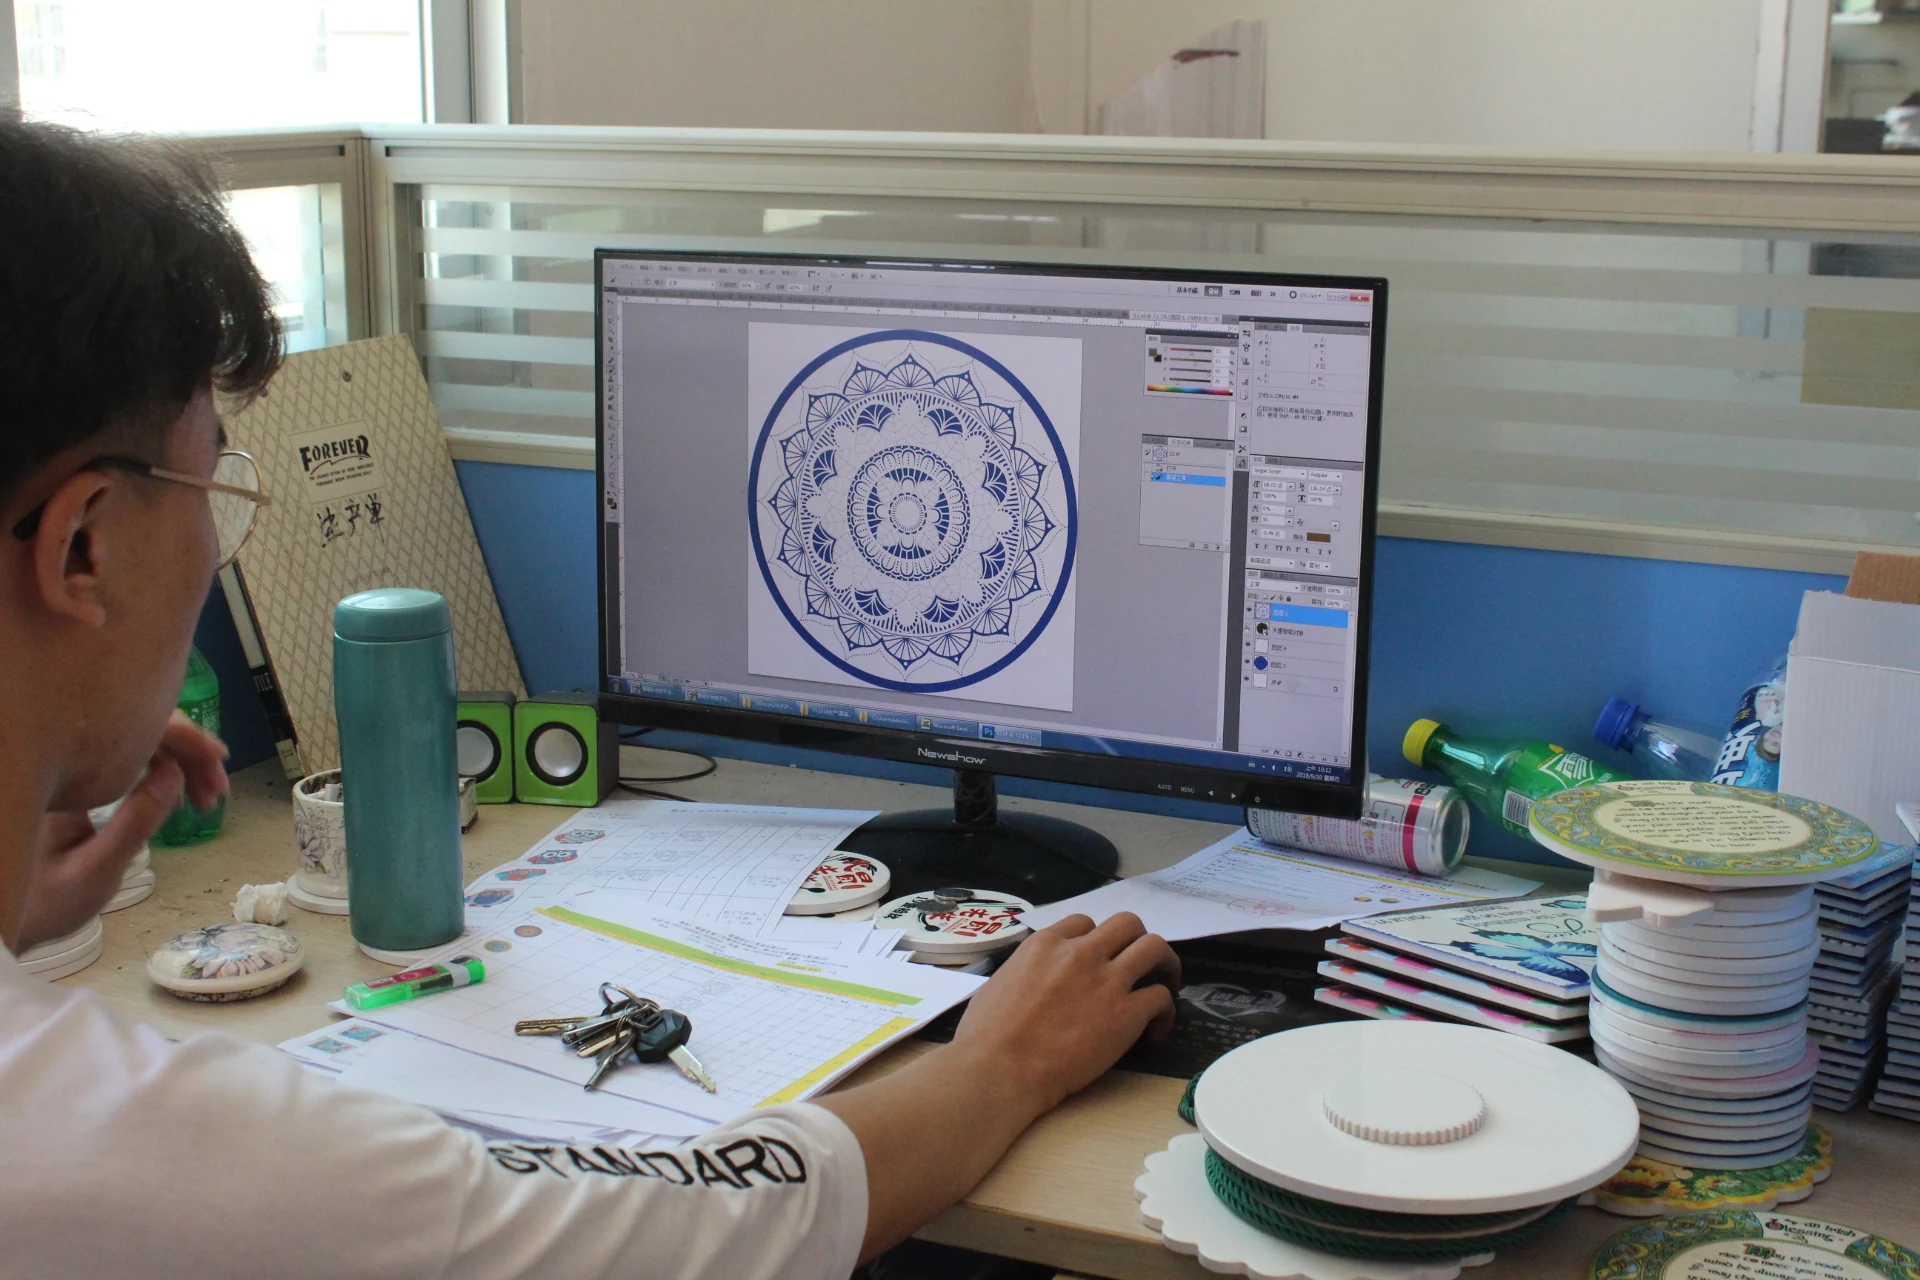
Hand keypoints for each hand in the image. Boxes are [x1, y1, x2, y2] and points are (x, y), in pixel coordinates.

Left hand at [15, 712, 226, 950]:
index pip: (135, 731)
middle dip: (190, 751)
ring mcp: (74, 765)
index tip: (218, 763)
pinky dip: (165, 767)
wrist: (8, 916)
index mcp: (61, 776)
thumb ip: (134, 823)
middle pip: (143, 726)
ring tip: (209, 797)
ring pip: (141, 737)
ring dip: (183, 760)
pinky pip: (131, 753)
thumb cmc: (45, 903)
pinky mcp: (80, 775)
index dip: (184, 738)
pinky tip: (182, 790)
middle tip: (219, 790)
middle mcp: (65, 758)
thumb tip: (173, 774)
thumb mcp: (94, 872)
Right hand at [950, 911, 1178, 1113]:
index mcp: (1047, 944)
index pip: (1085, 922)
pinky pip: (1161, 999)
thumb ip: (1024, 971)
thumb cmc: (985, 1035)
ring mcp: (1107, 980)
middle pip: (1127, 924)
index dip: (1097, 940)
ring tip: (1165, 984)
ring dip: (1165, 964)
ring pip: (1155, 947)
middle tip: (1140, 965)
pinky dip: (1164, 1013)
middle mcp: (1081, 952)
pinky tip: (1154, 1032)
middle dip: (1137, 941)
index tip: (1099, 960)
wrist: (1001, 1068)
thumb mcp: (999, 983)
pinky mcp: (1127, 1013)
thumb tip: (1028, 980)